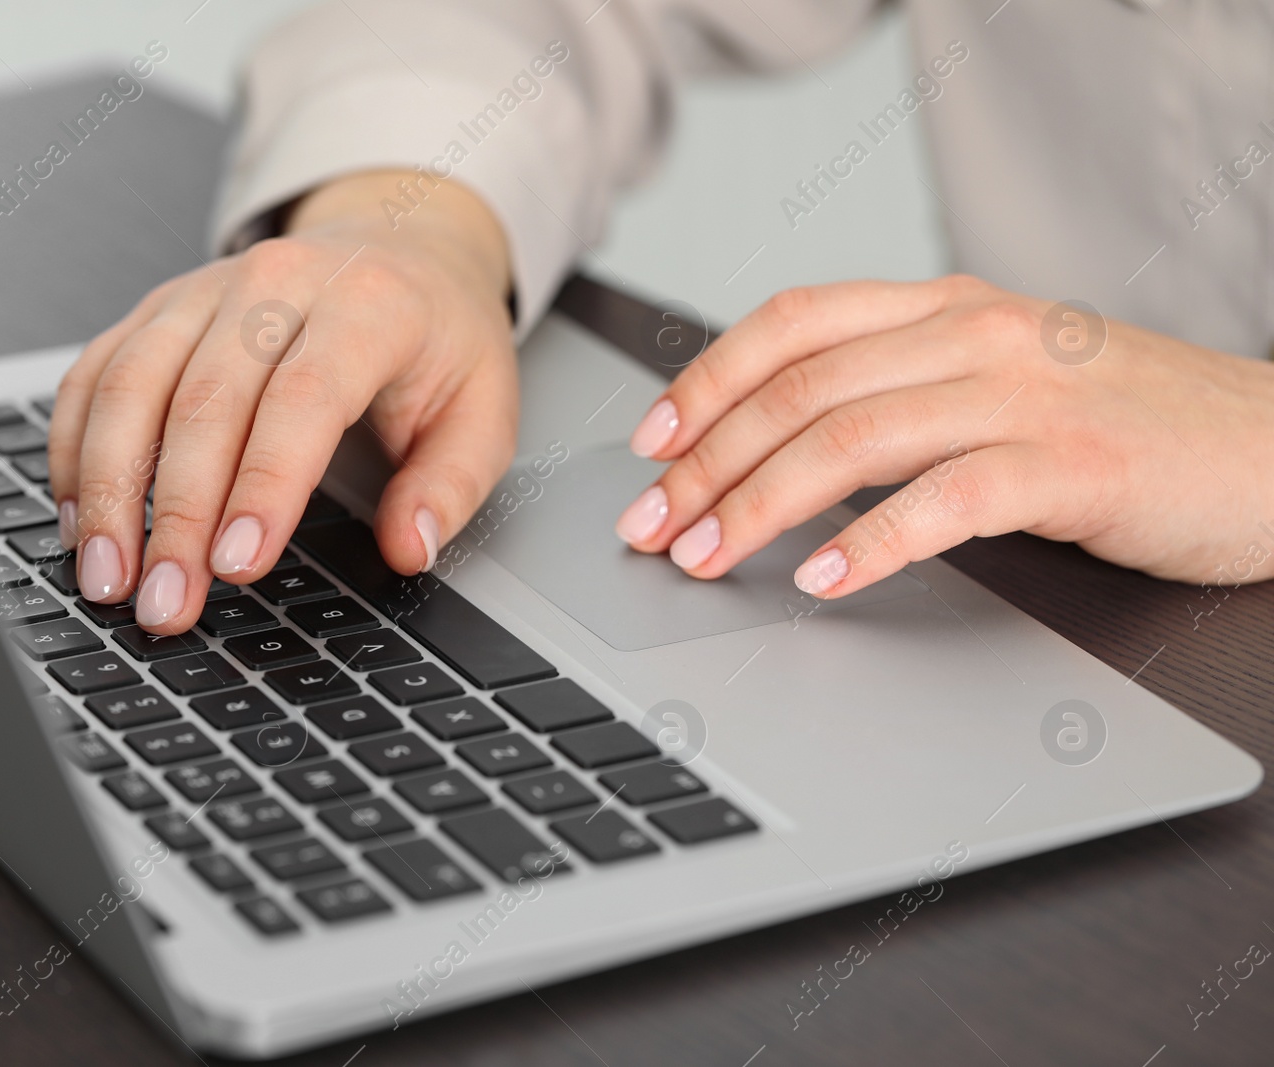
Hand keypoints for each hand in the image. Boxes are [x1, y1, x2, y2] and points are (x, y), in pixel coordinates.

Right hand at [47, 170, 516, 632]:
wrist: (397, 245)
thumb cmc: (435, 336)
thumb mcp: (484, 408)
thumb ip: (451, 485)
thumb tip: (408, 547)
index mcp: (366, 304)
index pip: (302, 397)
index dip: (264, 485)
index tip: (235, 565)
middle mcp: (274, 284)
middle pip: (205, 401)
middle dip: (176, 514)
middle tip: (166, 603)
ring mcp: (204, 291)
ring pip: (132, 385)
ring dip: (108, 489)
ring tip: (108, 577)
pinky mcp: (157, 308)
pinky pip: (95, 373)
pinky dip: (75, 447)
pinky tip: (80, 517)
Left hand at [613, 276, 1273, 595]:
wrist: (1272, 451)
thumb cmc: (1125, 425)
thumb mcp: (997, 379)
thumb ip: (898, 388)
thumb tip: (771, 441)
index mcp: (947, 306)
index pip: (792, 323)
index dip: (705, 379)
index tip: (648, 441)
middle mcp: (975, 333)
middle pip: (801, 388)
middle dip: (707, 460)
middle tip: (652, 525)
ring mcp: (1025, 392)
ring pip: (853, 436)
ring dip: (760, 504)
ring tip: (707, 557)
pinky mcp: (1073, 462)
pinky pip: (946, 499)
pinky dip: (873, 542)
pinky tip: (825, 581)